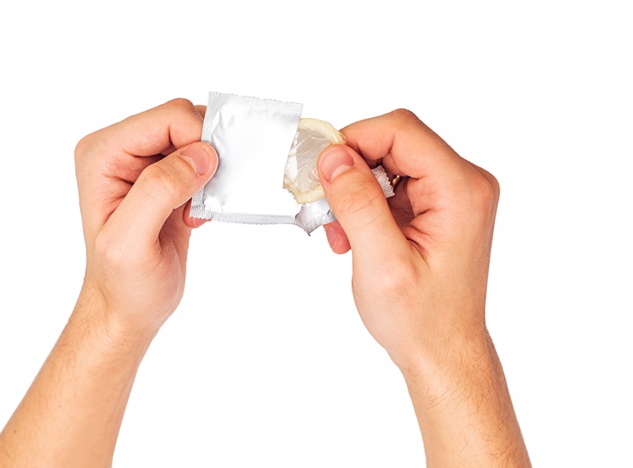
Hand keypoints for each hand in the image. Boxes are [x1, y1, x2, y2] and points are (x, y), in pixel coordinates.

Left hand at [75, 98, 217, 339]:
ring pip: (198, 140)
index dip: (198, 143)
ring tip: (195, 210)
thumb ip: (160, 190)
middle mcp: (120, 150)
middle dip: (205, 157)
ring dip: (210, 174)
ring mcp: (143, 163)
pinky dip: (210, 186)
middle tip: (201, 198)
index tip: (205, 184)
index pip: (168, 118)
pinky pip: (202, 162)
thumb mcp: (130, 242)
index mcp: (103, 153)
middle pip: (184, 121)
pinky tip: (194, 216)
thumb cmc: (122, 283)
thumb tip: (202, 155)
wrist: (127, 309)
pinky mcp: (166, 179)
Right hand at [318, 110, 528, 465]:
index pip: (400, 131)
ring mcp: (452, 194)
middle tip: (326, 207)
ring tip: (342, 233)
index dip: (353, 140)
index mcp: (460, 191)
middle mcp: (464, 184)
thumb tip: (334, 156)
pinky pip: (392, 183)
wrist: (442, 351)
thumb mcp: (382, 263)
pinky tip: (355, 235)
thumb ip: (358, 203)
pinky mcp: (438, 205)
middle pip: (394, 142)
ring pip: (389, 161)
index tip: (321, 170)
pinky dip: (365, 203)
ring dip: (355, 191)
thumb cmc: (422, 320)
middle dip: (352, 170)